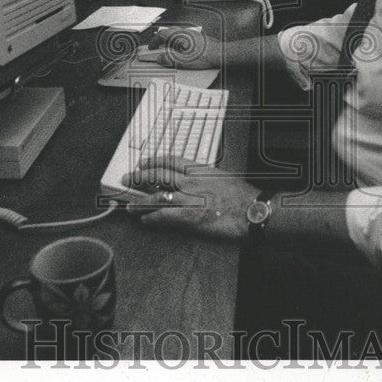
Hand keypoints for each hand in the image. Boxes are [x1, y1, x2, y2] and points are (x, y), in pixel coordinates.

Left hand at [123, 155, 257, 240]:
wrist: (253, 211)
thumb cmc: (244, 197)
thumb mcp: (224, 178)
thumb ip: (207, 178)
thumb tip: (198, 180)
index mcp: (200, 170)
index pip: (171, 161)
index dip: (154, 160)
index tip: (144, 162)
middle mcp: (191, 182)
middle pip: (159, 175)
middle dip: (140, 177)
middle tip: (128, 179)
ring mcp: (189, 199)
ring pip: (157, 196)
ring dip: (140, 201)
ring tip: (130, 205)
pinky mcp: (190, 217)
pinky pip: (164, 216)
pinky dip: (152, 218)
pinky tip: (145, 220)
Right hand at [145, 28, 223, 69]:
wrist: (220, 54)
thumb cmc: (204, 57)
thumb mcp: (183, 62)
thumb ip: (169, 59)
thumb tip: (160, 58)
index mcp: (179, 36)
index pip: (161, 34)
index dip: (154, 41)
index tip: (151, 48)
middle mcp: (185, 32)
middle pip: (168, 31)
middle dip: (161, 39)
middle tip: (158, 48)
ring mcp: (192, 33)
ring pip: (176, 33)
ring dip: (170, 40)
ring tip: (169, 49)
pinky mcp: (198, 36)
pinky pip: (184, 36)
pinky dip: (178, 41)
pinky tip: (182, 49)